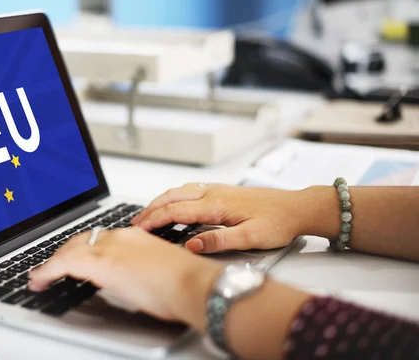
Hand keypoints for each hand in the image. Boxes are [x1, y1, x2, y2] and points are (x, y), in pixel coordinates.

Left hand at [29, 227, 222, 331]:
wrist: (192, 283)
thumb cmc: (184, 283)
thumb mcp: (157, 270)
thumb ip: (139, 269)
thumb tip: (129, 280)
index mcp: (133, 236)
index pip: (98, 238)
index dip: (81, 248)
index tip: (74, 257)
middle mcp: (119, 237)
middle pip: (80, 240)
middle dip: (63, 253)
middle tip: (51, 267)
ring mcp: (109, 247)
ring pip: (69, 249)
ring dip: (52, 263)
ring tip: (41, 276)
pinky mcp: (101, 263)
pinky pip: (63, 263)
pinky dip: (47, 270)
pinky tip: (40, 279)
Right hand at [131, 184, 314, 253]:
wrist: (298, 207)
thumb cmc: (278, 223)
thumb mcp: (250, 239)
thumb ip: (218, 241)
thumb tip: (191, 244)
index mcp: (217, 205)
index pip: (176, 211)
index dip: (154, 219)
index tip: (139, 228)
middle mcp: (214, 193)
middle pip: (173, 196)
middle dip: (151, 208)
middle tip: (135, 222)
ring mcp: (218, 189)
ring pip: (180, 190)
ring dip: (161, 200)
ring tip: (148, 213)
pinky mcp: (223, 190)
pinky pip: (190, 189)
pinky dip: (174, 196)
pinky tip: (174, 203)